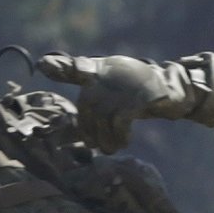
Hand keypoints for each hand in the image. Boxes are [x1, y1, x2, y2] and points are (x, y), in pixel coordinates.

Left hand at [34, 52, 184, 151]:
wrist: (171, 90)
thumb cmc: (136, 93)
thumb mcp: (111, 93)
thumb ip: (91, 99)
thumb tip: (76, 117)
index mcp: (100, 71)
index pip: (76, 68)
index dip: (61, 67)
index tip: (42, 65)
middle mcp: (109, 74)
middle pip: (87, 108)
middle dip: (88, 131)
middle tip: (95, 146)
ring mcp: (124, 85)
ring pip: (102, 118)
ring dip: (105, 139)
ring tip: (111, 148)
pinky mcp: (139, 97)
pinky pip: (120, 121)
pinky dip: (120, 136)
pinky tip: (124, 142)